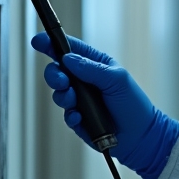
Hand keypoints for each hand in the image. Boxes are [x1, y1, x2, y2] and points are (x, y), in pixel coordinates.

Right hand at [31, 33, 178, 178]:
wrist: (140, 137)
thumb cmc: (134, 105)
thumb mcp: (117, 80)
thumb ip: (92, 68)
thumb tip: (68, 59)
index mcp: (95, 65)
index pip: (71, 50)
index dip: (52, 44)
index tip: (38, 41)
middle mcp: (85, 81)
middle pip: (58, 71)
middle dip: (55, 75)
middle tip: (62, 81)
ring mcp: (81, 100)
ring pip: (58, 93)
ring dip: (63, 96)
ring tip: (75, 102)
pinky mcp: (79, 119)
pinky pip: (66, 115)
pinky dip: (71, 116)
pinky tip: (81, 118)